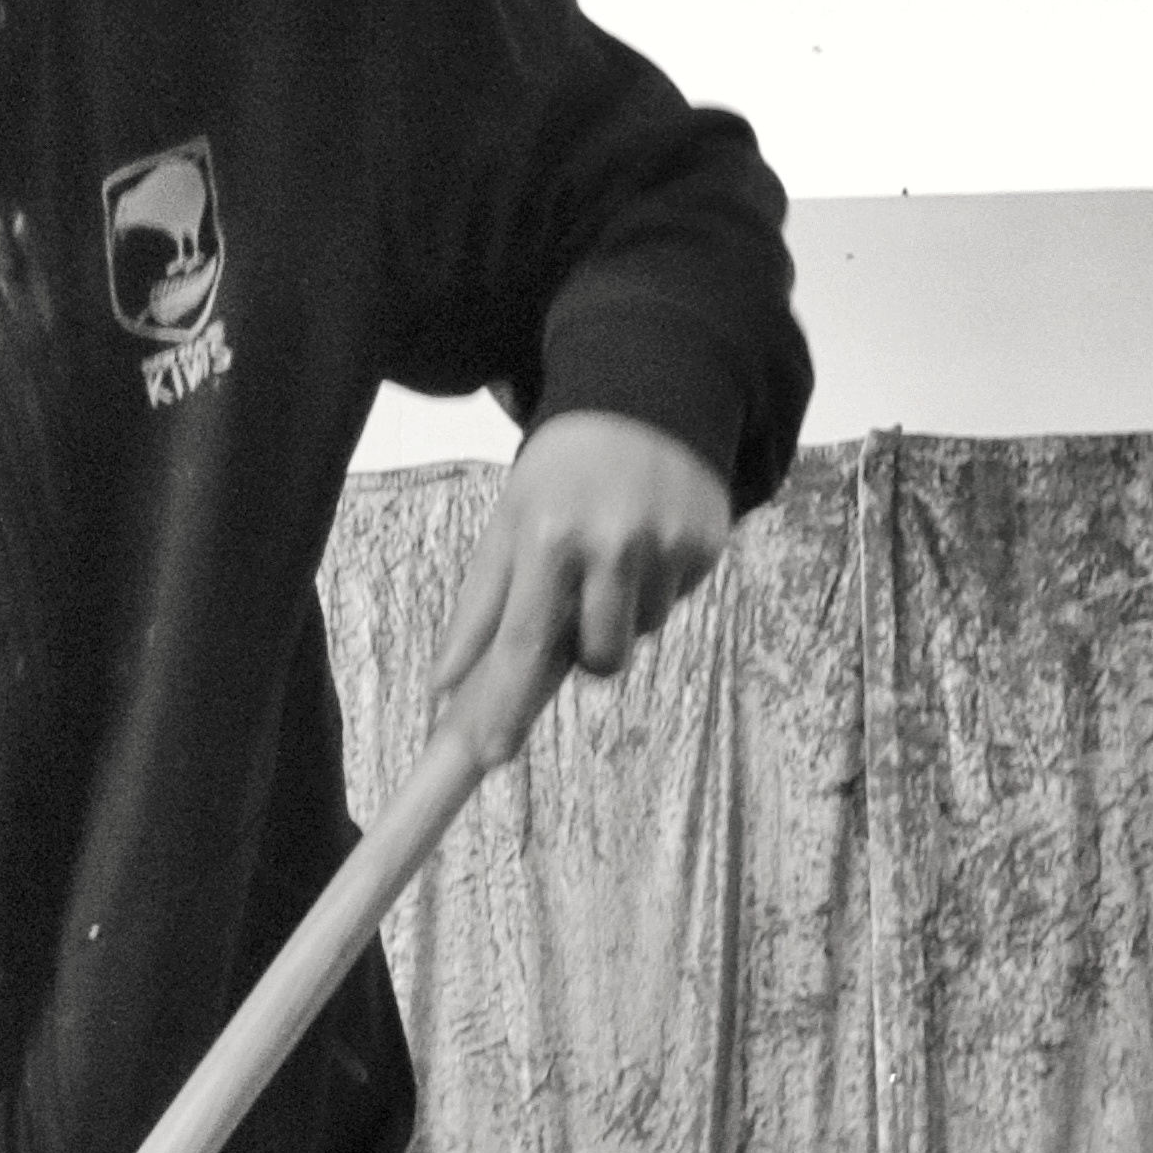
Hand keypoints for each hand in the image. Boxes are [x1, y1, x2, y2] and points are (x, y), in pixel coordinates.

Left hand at [427, 411, 733, 780]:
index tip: (491, 755)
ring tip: (613, 555)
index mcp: (549, 538)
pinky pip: (674, 603)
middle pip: (598, 660)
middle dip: (585, 653)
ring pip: (638, 635)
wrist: (647, 396)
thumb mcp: (510, 524)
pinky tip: (647, 540)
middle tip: (579, 599)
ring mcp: (667, 546)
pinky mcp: (707, 544)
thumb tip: (444, 687)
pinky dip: (656, 587)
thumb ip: (479, 608)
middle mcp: (612, 544)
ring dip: (621, 616)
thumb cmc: (563, 472)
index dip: (506, 706)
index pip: (523, 643)